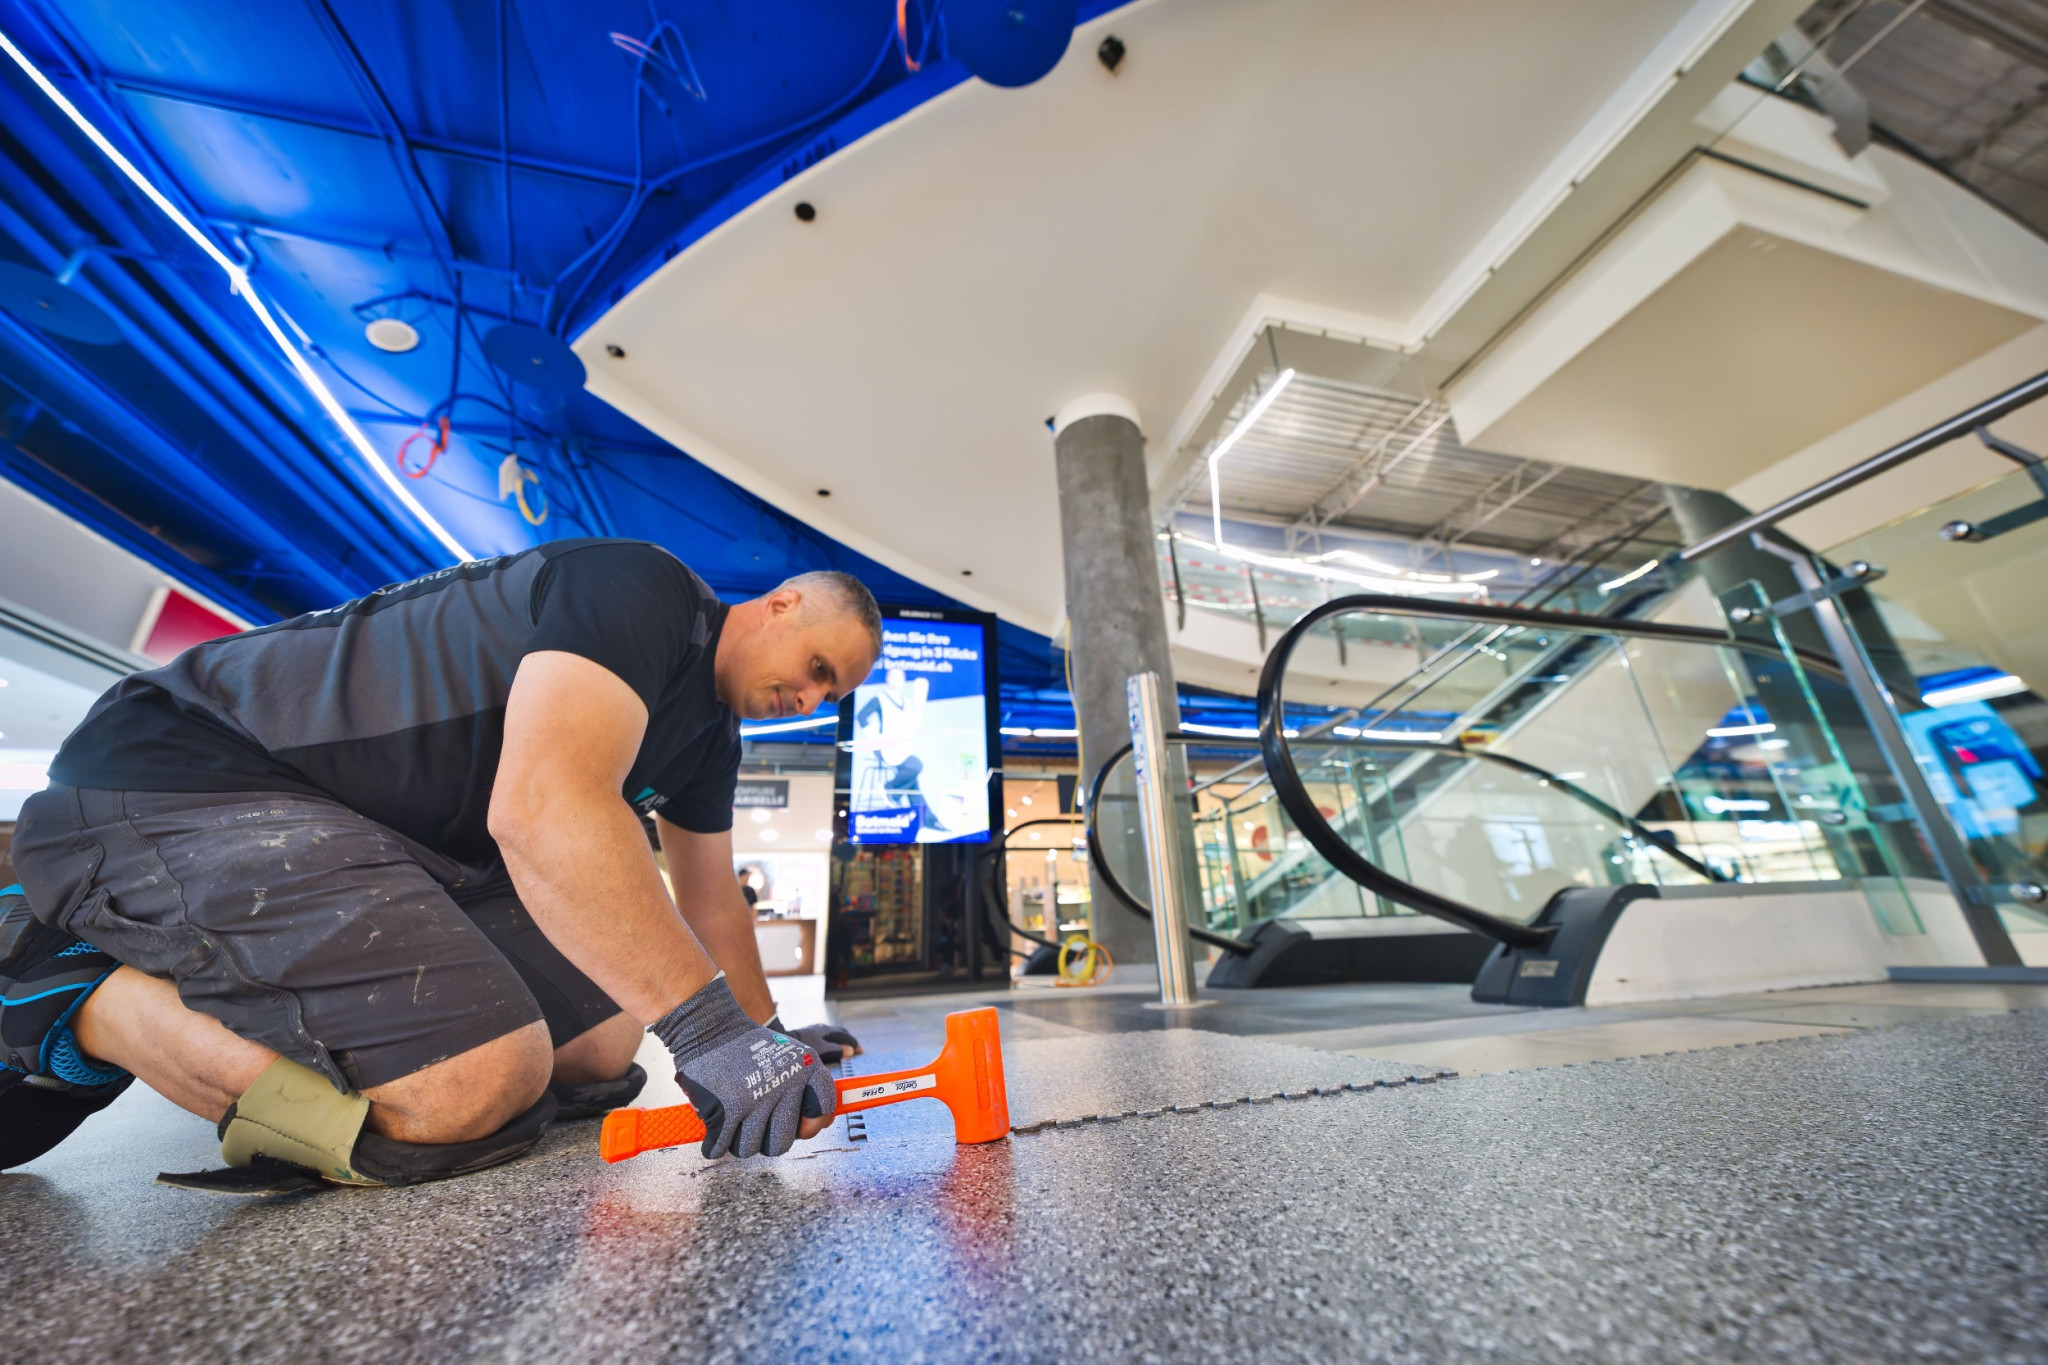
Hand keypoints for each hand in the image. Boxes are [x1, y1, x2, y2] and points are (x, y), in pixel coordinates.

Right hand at [651, 975, 835, 1157]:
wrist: (709, 1028)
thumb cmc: (747, 1049)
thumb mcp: (789, 1057)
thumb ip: (808, 1089)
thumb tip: (822, 1124)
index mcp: (805, 1069)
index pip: (823, 1111)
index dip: (812, 1124)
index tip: (800, 1124)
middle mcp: (783, 1085)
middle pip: (781, 1143)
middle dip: (766, 1138)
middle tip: (756, 1121)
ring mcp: (753, 1101)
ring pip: (749, 1148)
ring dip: (737, 1139)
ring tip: (733, 1116)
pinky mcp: (723, 1111)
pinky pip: (719, 1148)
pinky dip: (714, 1142)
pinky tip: (715, 1123)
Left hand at [768, 1017, 862, 1064]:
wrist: (783, 1040)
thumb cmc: (802, 1046)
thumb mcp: (821, 1050)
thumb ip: (836, 1050)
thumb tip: (850, 1051)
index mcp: (827, 1030)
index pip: (845, 1036)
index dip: (854, 1044)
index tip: (860, 1052)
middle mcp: (822, 1028)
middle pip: (840, 1033)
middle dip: (849, 1041)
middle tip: (856, 1050)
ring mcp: (815, 1030)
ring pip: (832, 1034)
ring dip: (841, 1041)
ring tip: (845, 1050)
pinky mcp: (809, 1035)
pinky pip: (826, 1037)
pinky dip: (833, 1042)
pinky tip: (830, 1048)